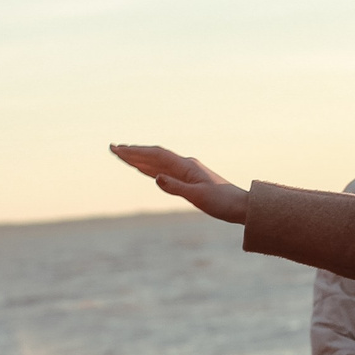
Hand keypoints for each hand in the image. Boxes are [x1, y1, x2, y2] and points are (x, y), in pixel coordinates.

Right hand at [109, 144, 249, 223]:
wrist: (241, 206)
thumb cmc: (223, 202)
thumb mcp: (199, 196)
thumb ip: (176, 187)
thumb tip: (156, 177)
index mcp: (186, 166)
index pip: (156, 155)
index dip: (136, 151)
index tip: (118, 150)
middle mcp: (185, 165)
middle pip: (154, 155)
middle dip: (133, 152)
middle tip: (113, 148)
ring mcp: (186, 172)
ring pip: (157, 162)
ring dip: (139, 158)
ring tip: (122, 155)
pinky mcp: (188, 180)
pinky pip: (164, 171)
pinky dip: (150, 168)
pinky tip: (143, 169)